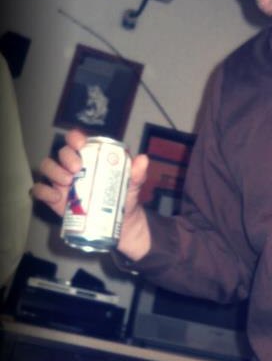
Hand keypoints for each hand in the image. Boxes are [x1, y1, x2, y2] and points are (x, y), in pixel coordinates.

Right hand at [31, 129, 150, 260]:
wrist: (120, 222)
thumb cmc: (124, 196)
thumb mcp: (133, 184)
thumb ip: (137, 173)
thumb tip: (143, 159)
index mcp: (90, 157)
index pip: (77, 140)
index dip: (75, 138)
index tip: (80, 144)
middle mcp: (73, 166)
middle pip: (61, 153)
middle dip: (67, 157)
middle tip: (77, 168)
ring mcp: (62, 181)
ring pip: (48, 167)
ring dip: (54, 171)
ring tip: (68, 181)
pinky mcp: (55, 198)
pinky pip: (40, 190)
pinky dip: (43, 191)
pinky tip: (55, 196)